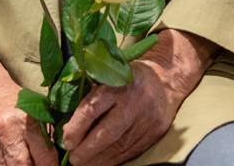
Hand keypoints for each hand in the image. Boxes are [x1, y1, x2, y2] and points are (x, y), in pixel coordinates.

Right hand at [0, 41, 55, 165]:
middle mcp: (5, 131)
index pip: (43, 153)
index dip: (50, 165)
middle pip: (22, 165)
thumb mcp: (33, 108)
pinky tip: (5, 162)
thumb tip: (55, 154)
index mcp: (25, 119)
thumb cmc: (9, 99)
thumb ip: (44, 131)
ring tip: (23, 163)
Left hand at [63, 29, 214, 165]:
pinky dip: (115, 159)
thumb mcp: (110, 77)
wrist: (166, 79)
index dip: (77, 128)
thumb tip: (66, 128)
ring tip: (84, 163)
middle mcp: (135, 99)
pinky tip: (103, 162)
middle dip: (87, 150)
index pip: (93, 108)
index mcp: (119, 82)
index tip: (67, 140)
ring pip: (119, 146)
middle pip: (108, 132)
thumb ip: (91, 98)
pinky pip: (132, 150)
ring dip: (99, 159)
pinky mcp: (156, 130)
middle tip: (73, 159)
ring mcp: (148, 117)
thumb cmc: (128, 79)